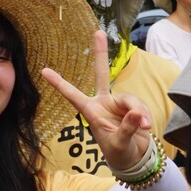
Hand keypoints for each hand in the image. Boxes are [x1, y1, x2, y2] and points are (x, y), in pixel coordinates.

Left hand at [42, 31, 153, 171]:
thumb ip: (127, 129)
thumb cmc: (120, 153)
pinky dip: (145, 115)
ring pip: (130, 98)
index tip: (44, 71)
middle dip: (101, 54)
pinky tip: (146, 126)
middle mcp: (104, 103)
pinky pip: (141, 105)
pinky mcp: (133, 106)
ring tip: (144, 126)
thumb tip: (137, 113)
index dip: (60, 84)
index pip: (73, 96)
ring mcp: (118, 103)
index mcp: (91, 112)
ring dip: (138, 111)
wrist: (136, 158)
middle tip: (97, 32)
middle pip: (102, 75)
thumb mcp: (120, 144)